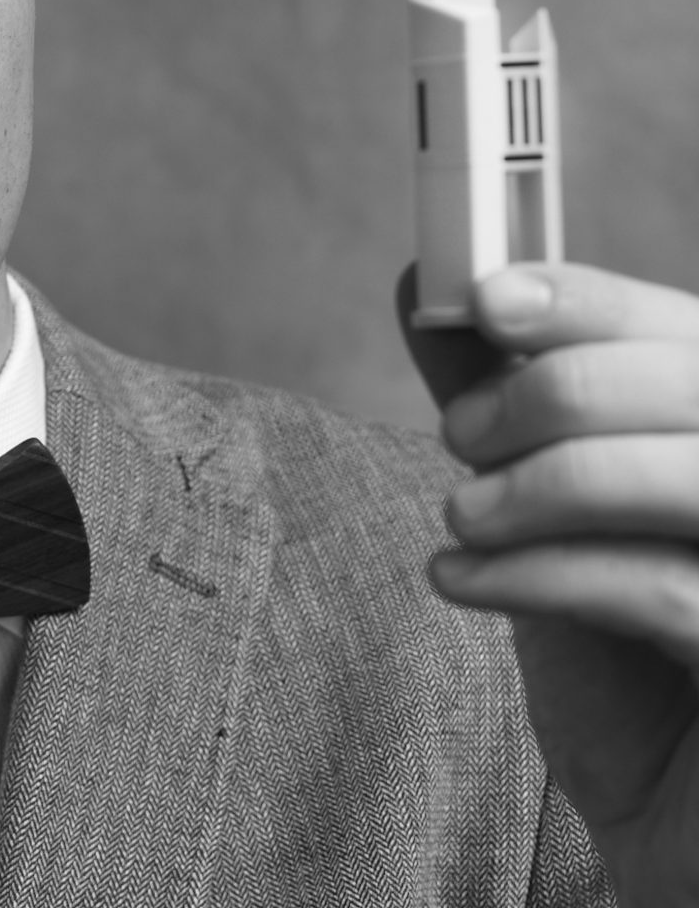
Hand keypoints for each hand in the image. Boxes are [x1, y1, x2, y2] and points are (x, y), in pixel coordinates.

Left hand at [399, 262, 698, 906]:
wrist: (673, 809)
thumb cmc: (619, 649)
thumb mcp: (551, 501)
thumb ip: (501, 391)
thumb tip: (422, 286)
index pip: (682, 326)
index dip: (586, 299)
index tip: (486, 298)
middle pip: (675, 381)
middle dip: (537, 398)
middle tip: (458, 438)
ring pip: (669, 474)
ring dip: (531, 486)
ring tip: (460, 516)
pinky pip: (658, 591)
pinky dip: (533, 574)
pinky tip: (457, 577)